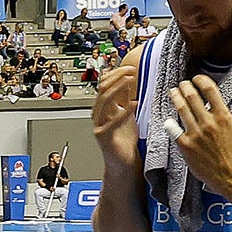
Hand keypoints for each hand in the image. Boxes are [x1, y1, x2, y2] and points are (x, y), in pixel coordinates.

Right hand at [89, 45, 144, 162]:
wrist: (123, 164)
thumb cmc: (125, 141)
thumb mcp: (126, 114)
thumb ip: (124, 99)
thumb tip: (128, 80)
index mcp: (103, 108)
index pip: (105, 84)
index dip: (116, 74)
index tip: (130, 67)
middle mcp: (98, 115)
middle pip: (103, 89)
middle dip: (117, 77)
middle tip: (130, 70)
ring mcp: (99, 125)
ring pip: (105, 101)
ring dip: (118, 88)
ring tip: (130, 80)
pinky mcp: (104, 136)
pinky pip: (112, 121)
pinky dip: (123, 111)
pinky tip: (133, 104)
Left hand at [167, 74, 231, 197]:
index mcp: (223, 117)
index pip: (209, 90)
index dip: (201, 80)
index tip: (197, 78)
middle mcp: (208, 124)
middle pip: (192, 97)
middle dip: (185, 86)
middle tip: (183, 84)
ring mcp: (196, 135)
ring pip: (181, 110)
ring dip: (176, 97)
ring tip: (173, 92)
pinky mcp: (186, 147)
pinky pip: (174, 130)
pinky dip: (170, 122)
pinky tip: (170, 118)